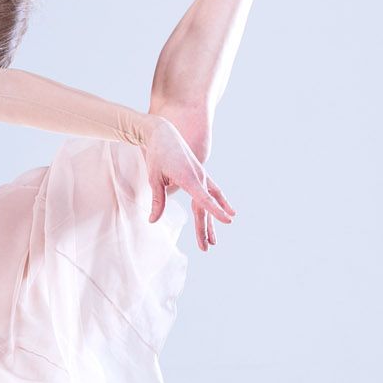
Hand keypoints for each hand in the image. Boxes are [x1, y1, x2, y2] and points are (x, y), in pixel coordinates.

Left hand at [143, 116, 234, 232]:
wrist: (163, 133)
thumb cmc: (157, 154)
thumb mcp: (154, 178)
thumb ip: (157, 200)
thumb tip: (153, 221)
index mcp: (189, 178)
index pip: (204, 198)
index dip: (216, 211)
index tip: (228, 220)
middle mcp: (199, 177)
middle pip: (205, 207)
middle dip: (205, 228)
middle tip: (206, 248)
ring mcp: (202, 176)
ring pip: (209, 202)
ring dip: (210, 222)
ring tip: (212, 242)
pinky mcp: (200, 175)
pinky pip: (212, 192)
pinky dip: (218, 203)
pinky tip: (227, 212)